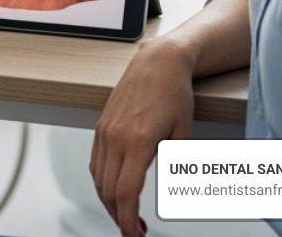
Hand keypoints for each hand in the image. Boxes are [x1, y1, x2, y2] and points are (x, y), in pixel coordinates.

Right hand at [91, 39, 196, 236]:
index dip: (127, 220)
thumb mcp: (185, 133)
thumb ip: (176, 165)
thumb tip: (169, 196)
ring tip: (126, 215)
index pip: (126, 193)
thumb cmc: (175, 93)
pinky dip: (102, 183)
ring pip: (98, 179)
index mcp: (138, 141)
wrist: (157, 62)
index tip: (134, 235)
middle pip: (108, 191)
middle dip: (119, 217)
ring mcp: (105, 131)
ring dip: (109, 202)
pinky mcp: (101, 126)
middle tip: (135, 231)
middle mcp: (116, 137)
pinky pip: (95, 163)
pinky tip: (114, 190)